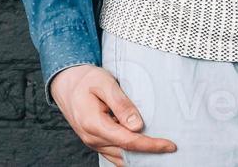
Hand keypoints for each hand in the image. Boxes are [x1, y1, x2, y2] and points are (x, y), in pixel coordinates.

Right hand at [52, 64, 177, 165]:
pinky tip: (143, 147)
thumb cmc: (86, 80)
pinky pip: (114, 153)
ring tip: (160, 149)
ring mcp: (93, 142)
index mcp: (94, 124)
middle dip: (149, 152)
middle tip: (170, 148)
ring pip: (120, 156)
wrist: (67, 83)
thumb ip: (121, 105)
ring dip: (140, 155)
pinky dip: (130, 153)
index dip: (150, 145)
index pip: (128, 141)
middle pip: (126, 152)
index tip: (169, 145)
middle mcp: (92, 138)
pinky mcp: (96, 141)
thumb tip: (137, 126)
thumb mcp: (105, 84)